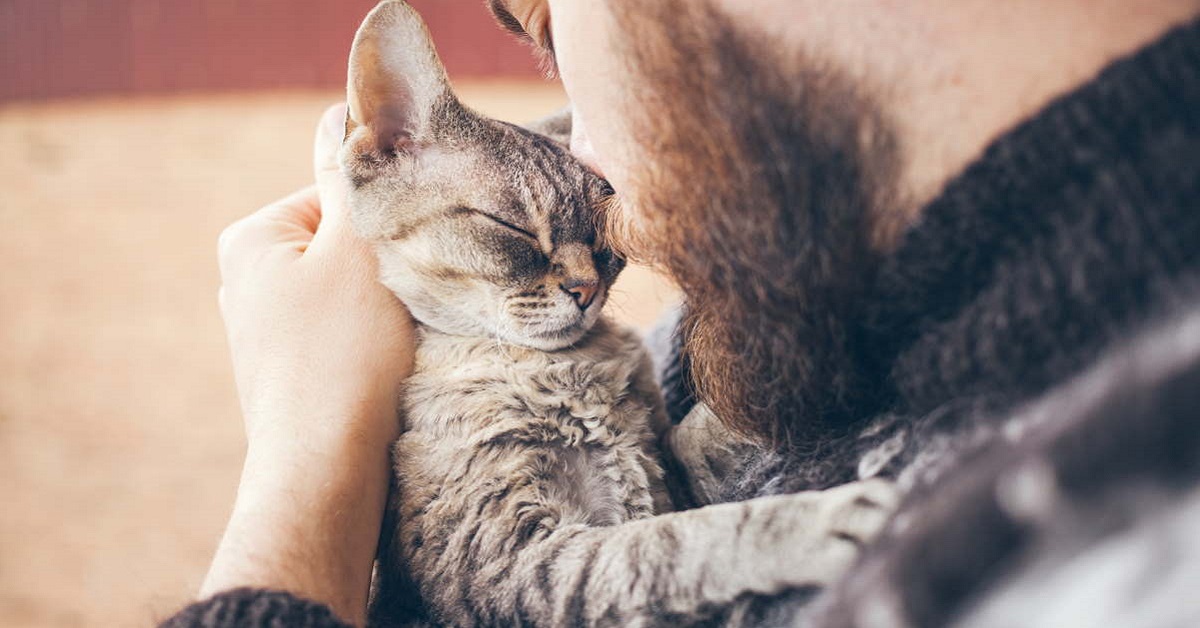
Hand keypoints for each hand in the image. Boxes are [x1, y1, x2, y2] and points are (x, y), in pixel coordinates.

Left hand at [201, 103, 414, 624]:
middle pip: (344, 246)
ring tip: (402, 339)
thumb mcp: (356, 250)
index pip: (336, 194)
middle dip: (385, 266)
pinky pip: (344, 338)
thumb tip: (342, 113)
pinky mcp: (291, 377)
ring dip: (386, 308)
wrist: (326, 473)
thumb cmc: (343, 356)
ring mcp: (266, 335)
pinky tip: (389, 369)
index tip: (414, 249)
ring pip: (350, 295)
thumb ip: (353, 178)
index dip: (386, 219)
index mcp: (252, 240)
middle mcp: (247, 283)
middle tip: (413, 295)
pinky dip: (373, 346)